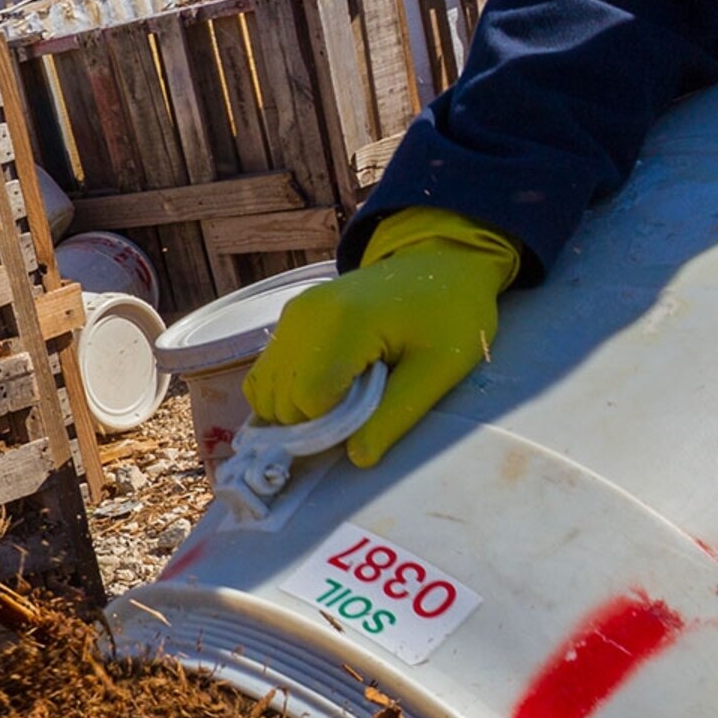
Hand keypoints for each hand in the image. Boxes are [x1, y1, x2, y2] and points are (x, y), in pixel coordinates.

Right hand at [244, 208, 521, 466]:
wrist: (442, 258)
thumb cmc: (452, 312)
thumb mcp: (440, 368)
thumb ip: (397, 413)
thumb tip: (358, 458)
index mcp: (342, 324)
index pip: (307, 401)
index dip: (332, 427)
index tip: (367, 423)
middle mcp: (304, 318)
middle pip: (280, 401)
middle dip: (314, 421)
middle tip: (361, 410)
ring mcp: (292, 316)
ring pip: (264, 391)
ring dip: (297, 410)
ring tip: (344, 399)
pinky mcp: (290, 318)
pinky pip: (267, 373)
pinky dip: (286, 393)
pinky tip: (326, 388)